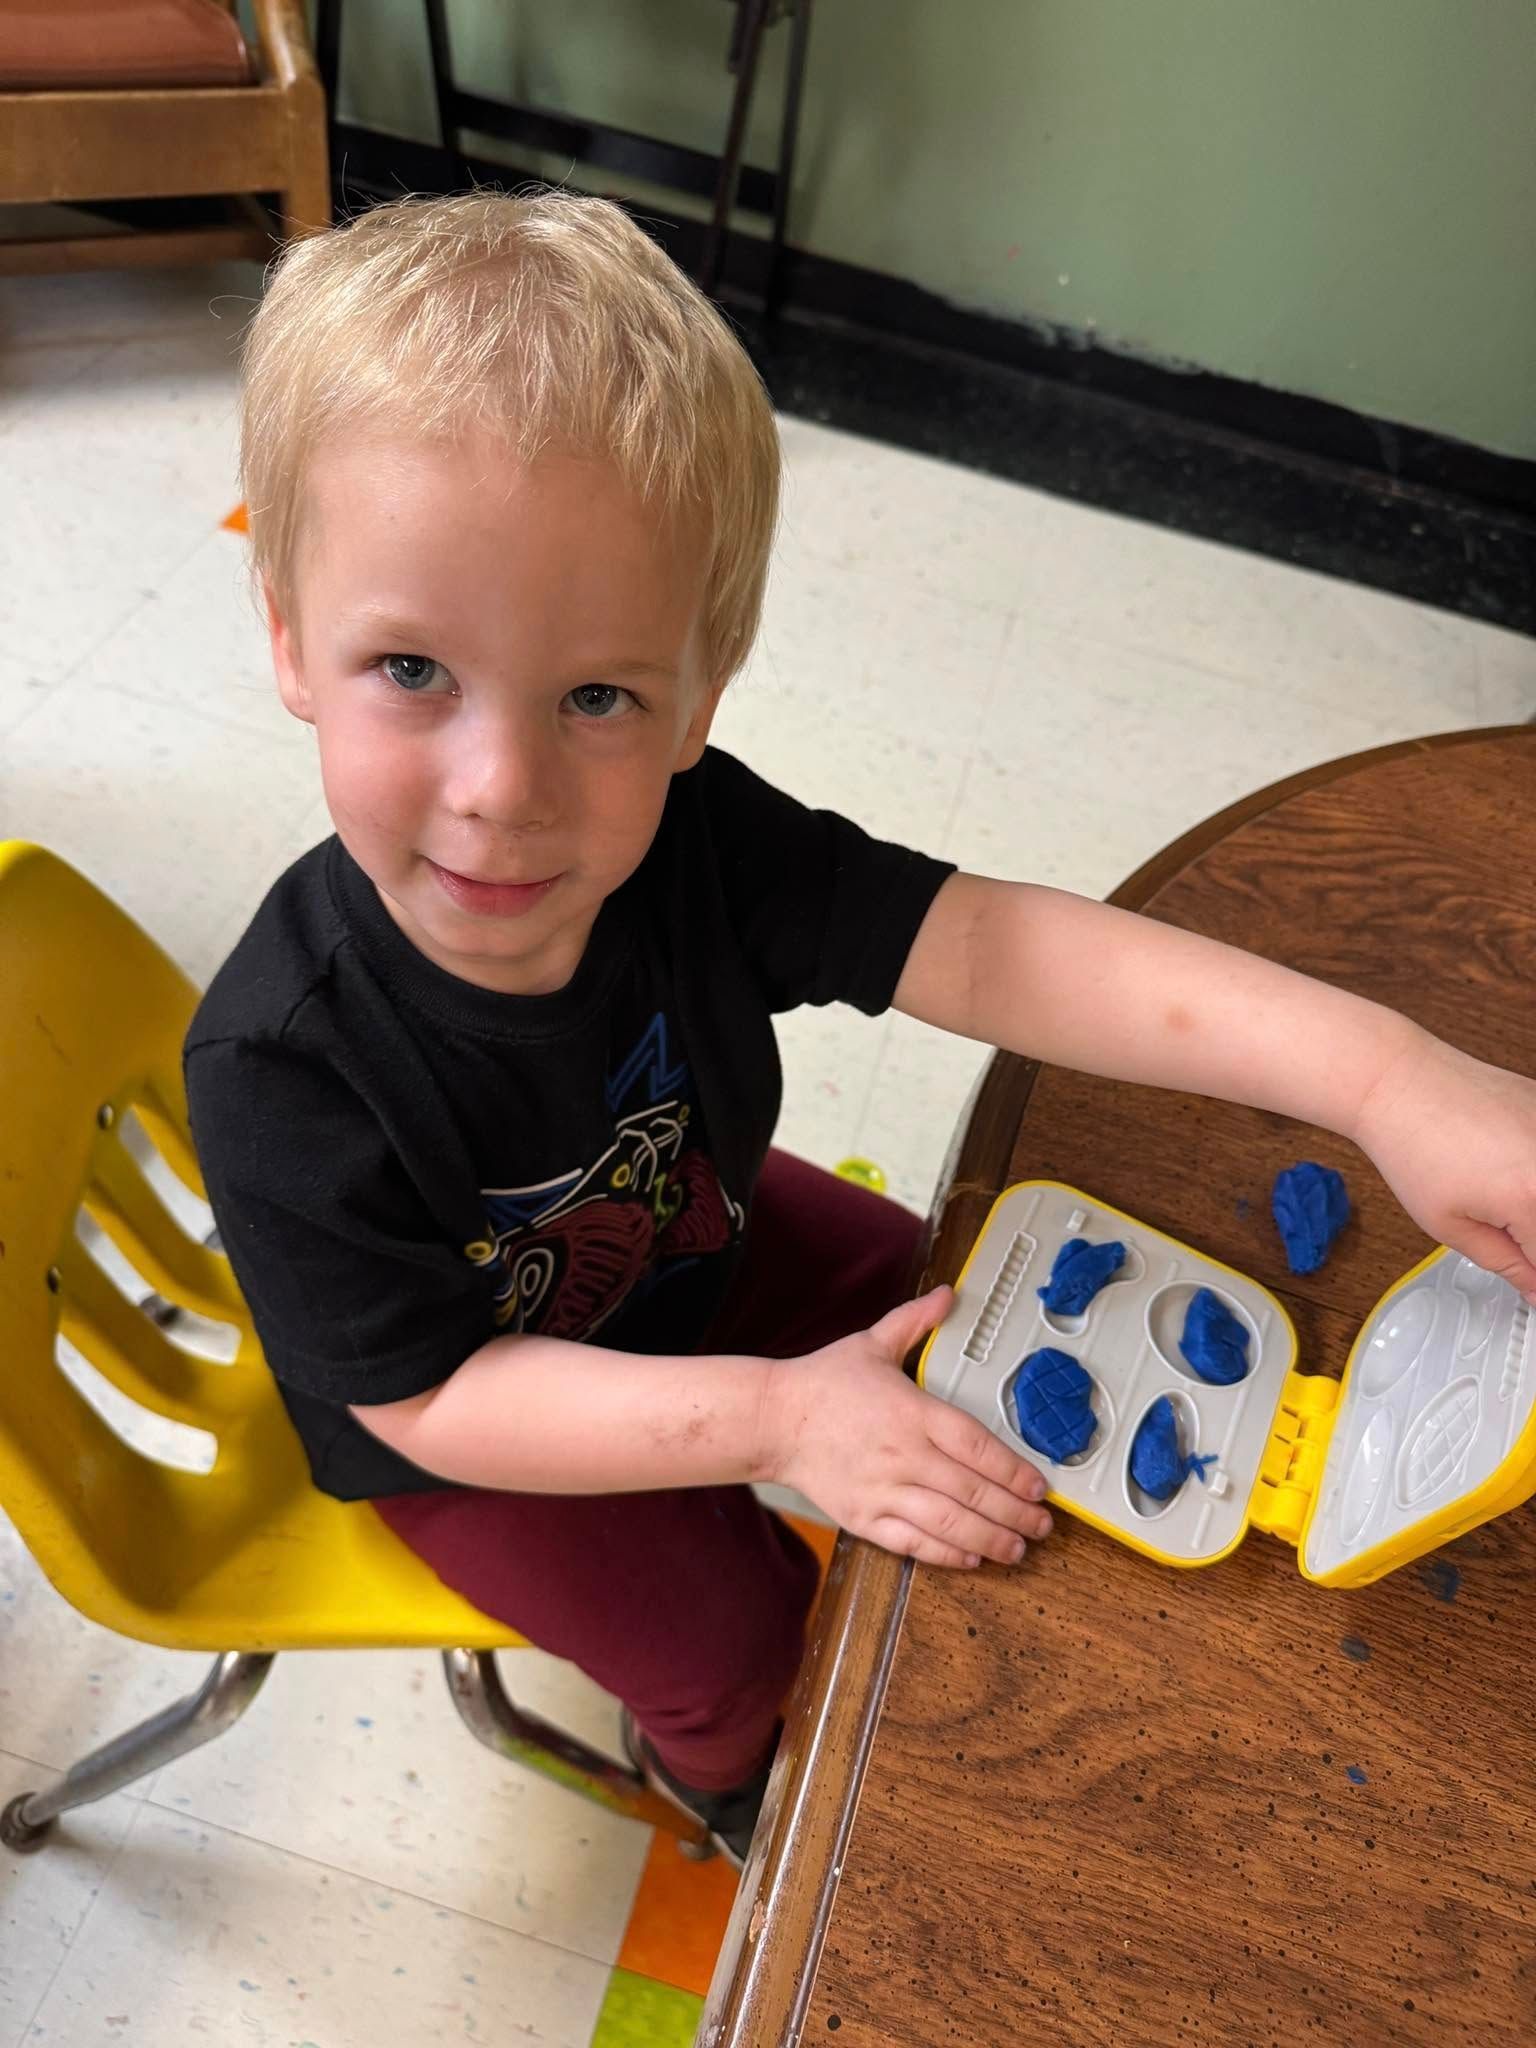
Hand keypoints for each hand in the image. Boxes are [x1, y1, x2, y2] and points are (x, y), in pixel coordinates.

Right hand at [759, 1286, 1052, 1567]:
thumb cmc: (823, 1383)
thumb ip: (915, 1321)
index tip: (1040, 1485)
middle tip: (1043, 1523)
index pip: (977, 1446)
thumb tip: (949, 1294)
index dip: (1014, 1470)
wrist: (772, 1420)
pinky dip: (946, 1554)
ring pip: (949, 1523)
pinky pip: (912, 1543)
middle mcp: (903, 1455)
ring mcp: (883, 1490)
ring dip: (991, 1539)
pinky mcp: (863, 1517)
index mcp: (912, 1412)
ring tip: (1018, 1548)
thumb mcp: (872, 1343)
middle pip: (972, 1490)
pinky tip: (971, 1558)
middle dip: (1015, 1512)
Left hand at [1353, 1028, 1535, 1299]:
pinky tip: (1510, 1170)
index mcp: (1534, 1198)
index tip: (1528, 1280)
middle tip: (1511, 1240)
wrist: (1399, 1083)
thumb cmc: (1412, 1145)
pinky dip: (1534, 1174)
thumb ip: (1507, 1264)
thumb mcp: (1451, 1227)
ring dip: (1534, 1210)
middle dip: (1535, 1240)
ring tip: (1499, 1194)